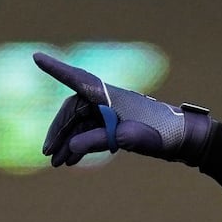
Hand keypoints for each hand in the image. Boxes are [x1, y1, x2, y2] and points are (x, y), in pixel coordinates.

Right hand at [34, 51, 215, 167]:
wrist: (184, 140)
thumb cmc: (160, 133)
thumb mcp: (128, 138)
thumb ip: (97, 141)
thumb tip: (71, 147)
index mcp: (109, 95)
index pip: (76, 79)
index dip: (56, 69)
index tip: (37, 57)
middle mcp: (106, 100)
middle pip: (72, 111)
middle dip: (59, 133)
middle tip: (48, 155)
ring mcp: (110, 112)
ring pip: (80, 125)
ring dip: (68, 143)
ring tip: (57, 164)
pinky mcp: (116, 124)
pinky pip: (91, 133)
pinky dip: (81, 145)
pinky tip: (72, 160)